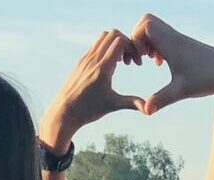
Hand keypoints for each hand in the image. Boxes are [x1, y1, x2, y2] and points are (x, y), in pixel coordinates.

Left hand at [43, 30, 143, 149]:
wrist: (63, 113)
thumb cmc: (88, 110)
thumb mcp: (112, 106)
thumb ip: (132, 103)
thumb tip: (149, 109)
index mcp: (103, 68)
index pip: (120, 41)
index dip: (132, 48)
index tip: (136, 64)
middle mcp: (93, 60)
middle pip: (112, 34)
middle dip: (126, 42)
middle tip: (130, 60)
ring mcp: (85, 59)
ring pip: (103, 37)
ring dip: (115, 44)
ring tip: (121, 61)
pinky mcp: (80, 62)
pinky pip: (95, 45)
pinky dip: (106, 48)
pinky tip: (110, 65)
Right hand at [131, 14, 213, 114]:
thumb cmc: (206, 80)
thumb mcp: (181, 91)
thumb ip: (161, 99)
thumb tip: (145, 111)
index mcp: (172, 44)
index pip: (146, 25)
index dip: (136, 40)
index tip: (141, 59)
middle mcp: (174, 37)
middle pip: (147, 20)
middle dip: (137, 37)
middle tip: (141, 56)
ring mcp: (178, 39)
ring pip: (154, 27)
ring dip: (146, 41)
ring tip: (150, 60)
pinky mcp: (183, 44)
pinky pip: (163, 35)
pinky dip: (156, 45)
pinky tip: (161, 62)